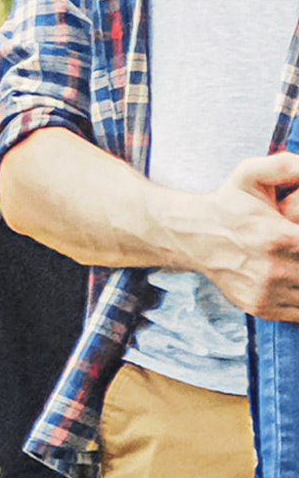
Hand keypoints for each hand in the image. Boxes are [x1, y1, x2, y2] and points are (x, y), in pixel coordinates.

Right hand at [192, 153, 298, 320]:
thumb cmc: (226, 204)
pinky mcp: (258, 306)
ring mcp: (265, 293)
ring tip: (297, 261)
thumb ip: (286, 165)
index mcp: (279, 238)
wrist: (191, 235)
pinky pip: (297, 312)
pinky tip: (294, 278)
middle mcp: (273, 271)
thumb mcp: (251, 172)